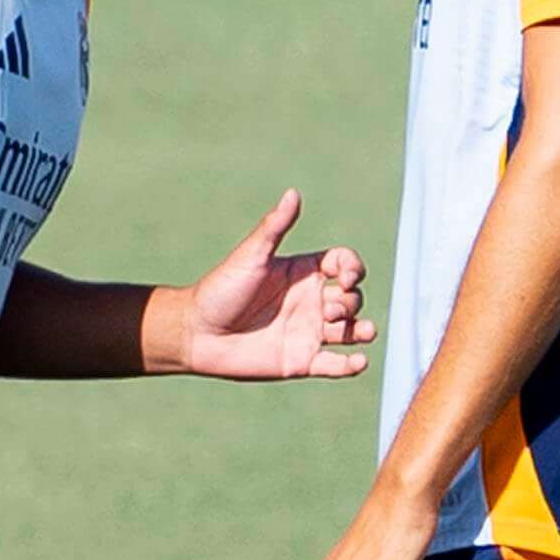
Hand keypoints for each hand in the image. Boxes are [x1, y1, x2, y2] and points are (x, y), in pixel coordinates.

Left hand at [171, 191, 370, 381]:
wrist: (196, 333)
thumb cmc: (220, 290)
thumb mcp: (251, 256)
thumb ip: (274, 227)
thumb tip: (293, 194)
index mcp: (303, 272)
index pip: (344, 264)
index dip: (354, 268)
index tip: (346, 277)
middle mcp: (310, 301)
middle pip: (352, 298)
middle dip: (351, 303)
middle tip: (327, 311)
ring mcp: (307, 331)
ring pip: (351, 330)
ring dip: (362, 330)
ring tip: (362, 331)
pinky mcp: (301, 361)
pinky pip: (335, 365)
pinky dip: (352, 365)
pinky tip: (358, 361)